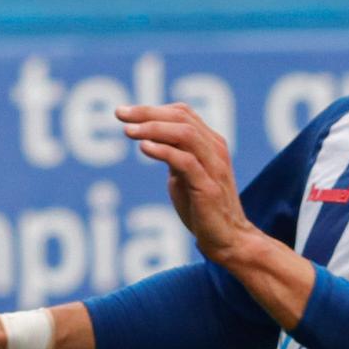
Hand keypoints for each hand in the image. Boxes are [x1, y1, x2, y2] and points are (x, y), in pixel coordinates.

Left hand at [118, 104, 251, 263]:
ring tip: (129, 131)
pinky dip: (163, 151)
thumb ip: (174, 156)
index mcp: (210, 143)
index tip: (125, 113)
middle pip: (181, 118)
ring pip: (185, 134)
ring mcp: (214, 167)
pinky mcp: (208, 187)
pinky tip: (144, 148)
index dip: (152, 109)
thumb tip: (149, 140)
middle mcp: (215, 150)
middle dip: (148, 113)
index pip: (182, 113)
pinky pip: (186, 161)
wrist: (227, 239)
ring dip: (153, 128)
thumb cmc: (203, 208)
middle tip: (120, 114)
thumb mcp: (185, 175)